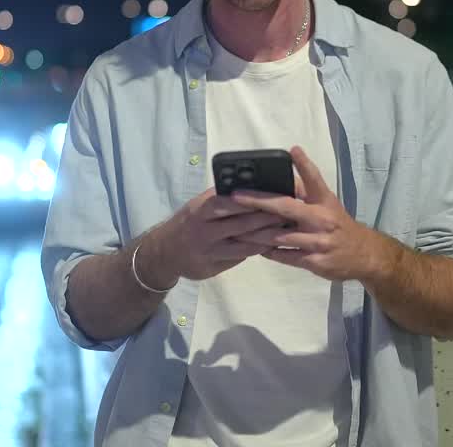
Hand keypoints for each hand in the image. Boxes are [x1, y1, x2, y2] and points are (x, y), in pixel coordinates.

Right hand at [141, 188, 286, 286]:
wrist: (163, 252)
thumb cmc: (189, 222)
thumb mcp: (199, 205)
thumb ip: (221, 197)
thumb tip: (253, 186)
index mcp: (202, 208)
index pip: (230, 201)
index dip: (254, 198)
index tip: (275, 193)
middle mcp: (203, 227)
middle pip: (240, 222)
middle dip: (266, 217)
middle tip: (289, 212)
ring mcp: (208, 249)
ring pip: (242, 242)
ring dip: (265, 236)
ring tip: (286, 229)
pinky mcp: (211, 265)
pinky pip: (238, 258)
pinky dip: (256, 251)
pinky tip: (271, 246)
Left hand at [231, 146, 391, 281]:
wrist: (364, 255)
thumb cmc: (338, 225)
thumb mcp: (328, 203)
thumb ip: (306, 189)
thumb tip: (283, 170)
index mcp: (325, 201)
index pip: (315, 179)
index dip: (304, 163)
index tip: (293, 150)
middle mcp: (322, 219)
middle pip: (286, 207)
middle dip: (258, 201)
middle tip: (235, 196)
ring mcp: (318, 241)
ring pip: (280, 236)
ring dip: (255, 232)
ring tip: (235, 226)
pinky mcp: (315, 262)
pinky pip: (286, 256)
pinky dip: (269, 252)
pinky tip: (255, 248)